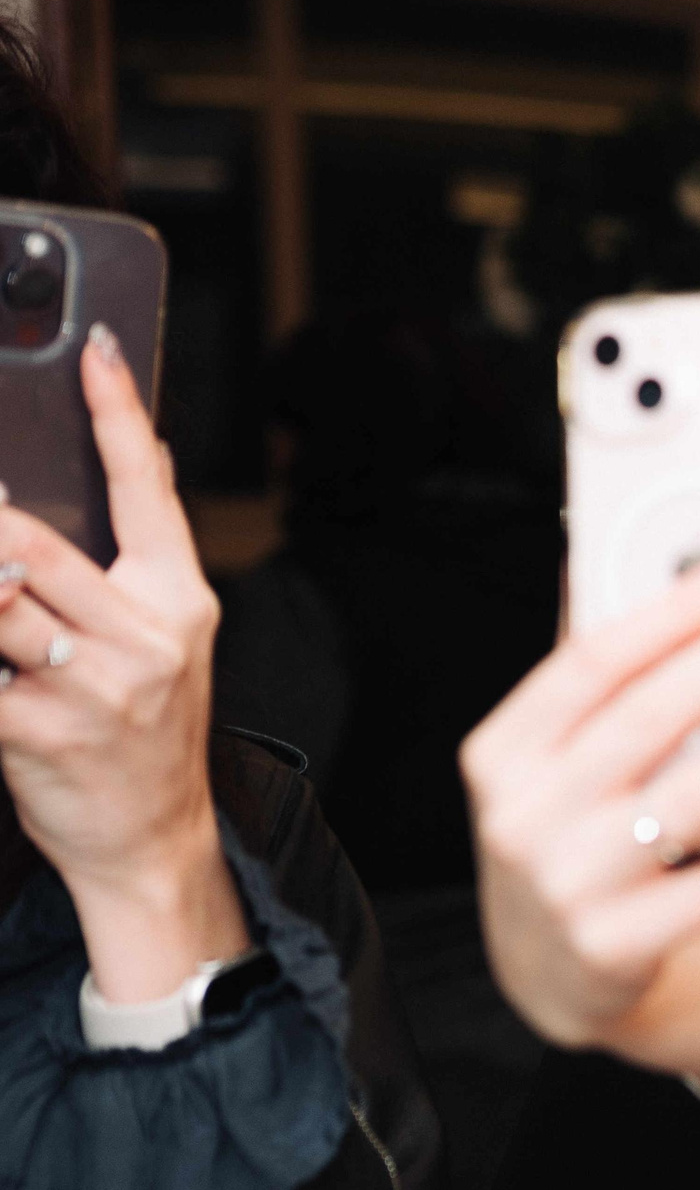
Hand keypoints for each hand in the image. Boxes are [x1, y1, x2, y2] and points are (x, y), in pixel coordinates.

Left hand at [0, 324, 249, 999]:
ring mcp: (90, 687)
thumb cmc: (144, 732)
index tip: (96, 349)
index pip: (149, 490)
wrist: (151, 841)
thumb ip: (136, 559)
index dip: (119, 416)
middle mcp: (144, 637)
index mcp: (179, 601)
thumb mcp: (165, 638)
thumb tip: (140, 457)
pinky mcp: (36, 733)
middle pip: (30, 543)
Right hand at [462, 562, 699, 1048]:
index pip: (590, 662)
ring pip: (696, 801)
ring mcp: (568, 889)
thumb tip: (640, 552)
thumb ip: (600, 671)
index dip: (670, 610)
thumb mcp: (555, 758)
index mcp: (503, 752)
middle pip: (649, 720)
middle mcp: (523, 819)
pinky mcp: (618, 949)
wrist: (553, 972)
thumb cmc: (573, 830)